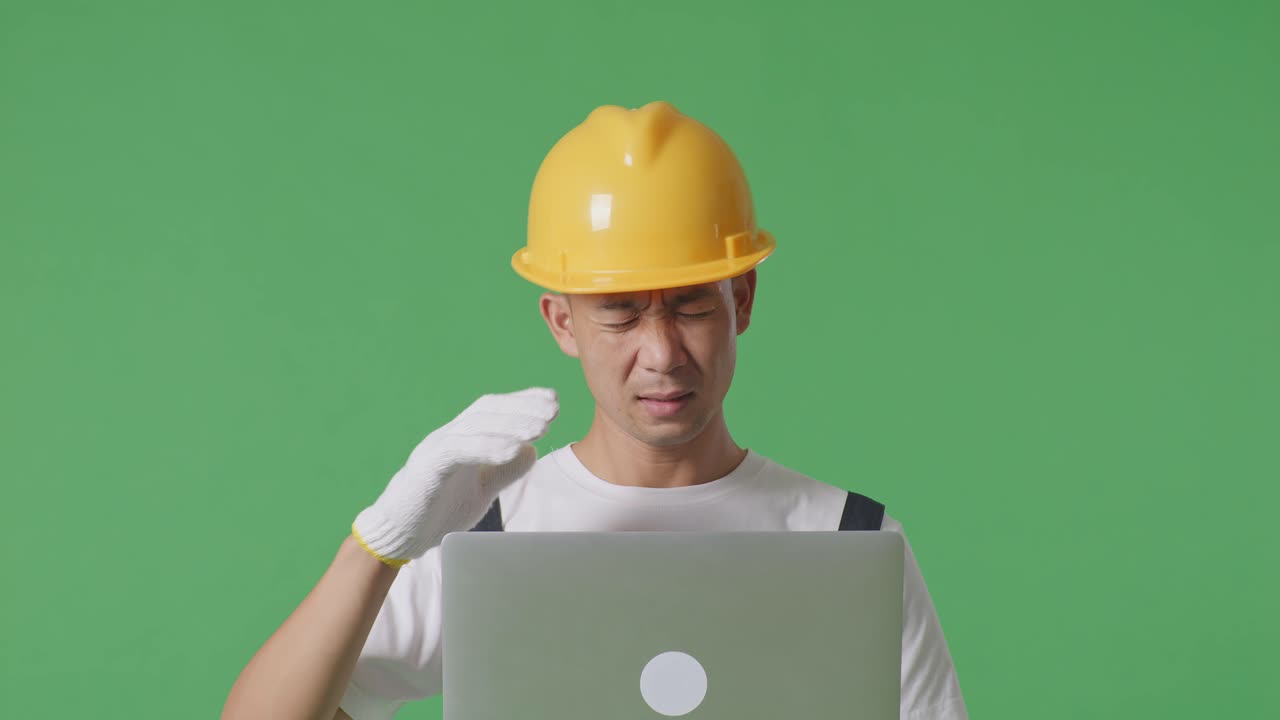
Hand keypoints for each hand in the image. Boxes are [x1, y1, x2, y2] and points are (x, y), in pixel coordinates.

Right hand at [352, 387, 558, 564]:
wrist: (400, 536)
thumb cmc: (439, 510)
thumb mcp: (481, 488)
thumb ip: (504, 470)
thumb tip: (532, 451)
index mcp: (461, 438)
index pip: (493, 410)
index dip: (522, 401)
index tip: (552, 399)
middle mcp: (448, 436)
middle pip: (487, 411)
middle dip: (522, 407)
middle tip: (554, 408)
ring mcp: (435, 449)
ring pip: (475, 427)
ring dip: (512, 425)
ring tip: (542, 427)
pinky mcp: (427, 468)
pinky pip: (458, 451)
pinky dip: (487, 448)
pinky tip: (513, 449)